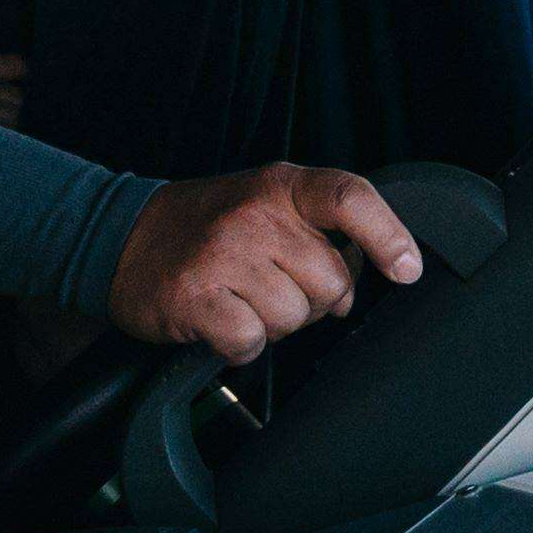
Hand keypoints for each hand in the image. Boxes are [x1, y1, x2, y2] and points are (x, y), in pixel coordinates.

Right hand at [110, 167, 425, 363]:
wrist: (124, 238)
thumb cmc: (210, 227)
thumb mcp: (269, 207)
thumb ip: (319, 235)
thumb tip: (360, 288)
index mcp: (283, 186)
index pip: (352, 198)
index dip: (389, 236)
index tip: (408, 270)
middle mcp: (257, 214)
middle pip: (332, 280)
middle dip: (313, 300)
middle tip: (273, 288)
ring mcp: (225, 255)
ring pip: (294, 317)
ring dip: (274, 324)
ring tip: (242, 301)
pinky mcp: (196, 297)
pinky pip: (251, 341)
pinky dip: (241, 346)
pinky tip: (222, 324)